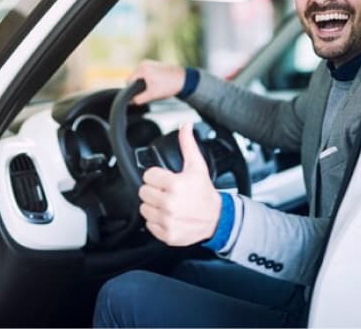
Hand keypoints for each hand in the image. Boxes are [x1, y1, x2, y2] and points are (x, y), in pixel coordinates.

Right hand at [128, 60, 184, 104]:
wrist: (184, 79)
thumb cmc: (169, 85)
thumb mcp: (152, 95)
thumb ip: (139, 99)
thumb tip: (131, 101)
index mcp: (142, 68)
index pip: (129, 81)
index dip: (132, 91)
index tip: (139, 96)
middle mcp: (144, 63)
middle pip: (134, 78)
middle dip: (139, 87)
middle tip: (149, 92)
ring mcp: (149, 63)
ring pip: (140, 77)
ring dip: (144, 84)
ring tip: (154, 88)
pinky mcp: (154, 65)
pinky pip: (146, 74)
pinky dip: (149, 80)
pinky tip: (157, 84)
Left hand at [138, 123, 221, 245]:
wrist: (217, 219)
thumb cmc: (205, 192)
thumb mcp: (197, 166)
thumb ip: (187, 144)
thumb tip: (185, 125)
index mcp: (175, 185)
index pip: (148, 175)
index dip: (156, 175)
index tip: (165, 179)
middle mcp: (170, 204)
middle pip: (143, 192)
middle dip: (153, 190)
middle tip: (166, 191)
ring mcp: (168, 220)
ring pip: (144, 208)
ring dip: (153, 205)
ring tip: (167, 203)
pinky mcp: (167, 234)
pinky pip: (149, 225)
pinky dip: (156, 221)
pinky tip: (168, 215)